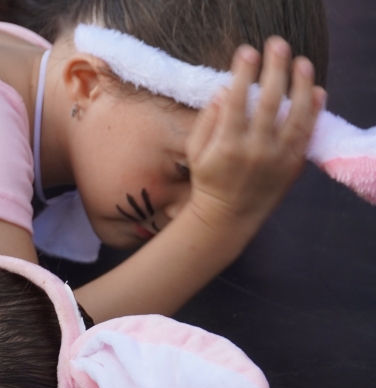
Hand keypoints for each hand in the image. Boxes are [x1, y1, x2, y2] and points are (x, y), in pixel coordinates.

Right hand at [184, 38, 324, 237]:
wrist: (228, 217)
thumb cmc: (209, 181)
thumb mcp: (195, 152)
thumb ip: (207, 122)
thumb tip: (223, 92)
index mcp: (227, 145)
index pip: (237, 101)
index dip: (243, 74)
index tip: (247, 52)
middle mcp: (255, 150)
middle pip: (269, 101)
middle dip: (274, 69)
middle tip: (277, 45)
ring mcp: (278, 157)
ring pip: (295, 114)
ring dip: (301, 85)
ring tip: (302, 63)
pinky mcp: (293, 165)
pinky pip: (307, 133)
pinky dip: (314, 110)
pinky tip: (316, 91)